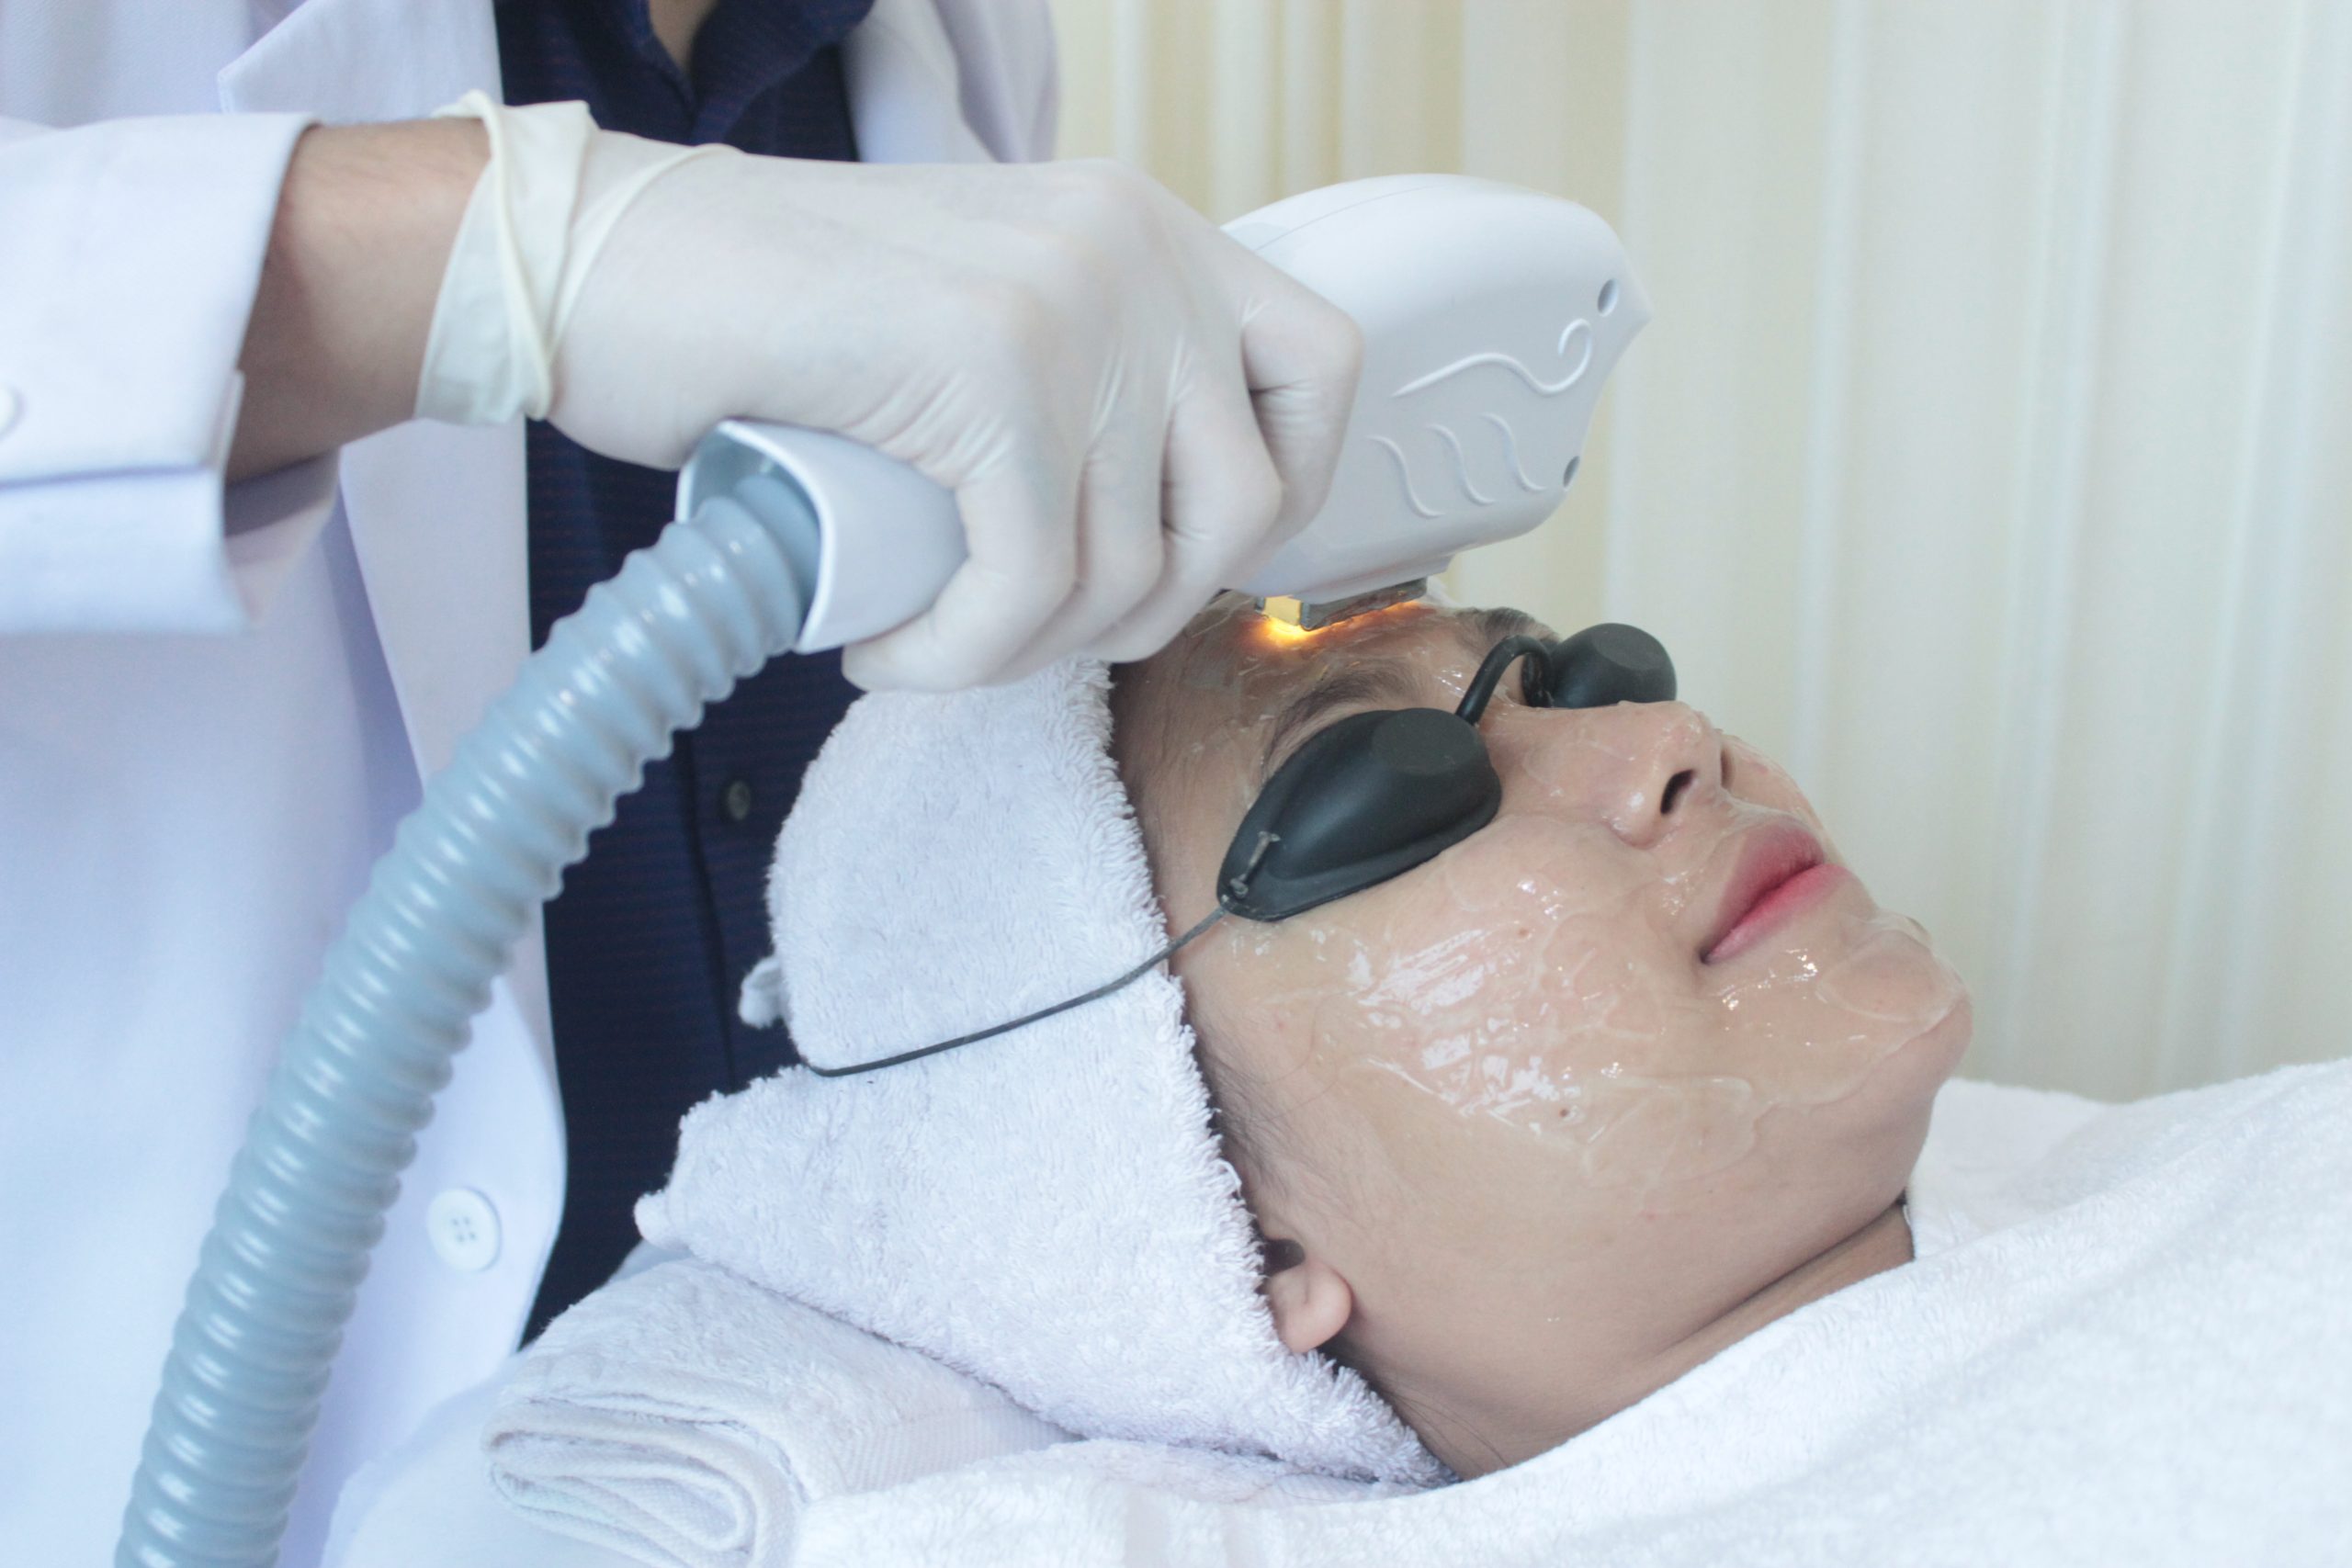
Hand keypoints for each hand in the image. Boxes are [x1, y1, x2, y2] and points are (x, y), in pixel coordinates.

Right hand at [543, 147, 1360, 687]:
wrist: (607, 267)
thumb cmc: (774, 322)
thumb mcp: (984, 325)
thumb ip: (1091, 386)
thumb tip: (1173, 543)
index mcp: (1144, 229)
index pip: (1323, 371)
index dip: (1285, 493)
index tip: (1180, 557)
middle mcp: (1132, 250)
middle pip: (1246, 505)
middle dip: (1139, 611)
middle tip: (1021, 621)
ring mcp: (1070, 303)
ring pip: (1130, 570)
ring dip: (1027, 648)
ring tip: (932, 633)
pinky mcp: (990, 371)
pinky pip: (1028, 589)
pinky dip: (956, 657)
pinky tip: (887, 647)